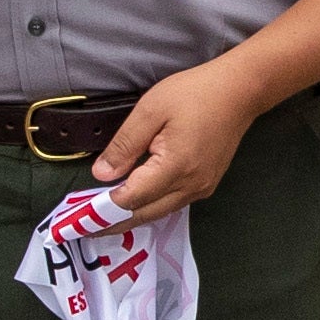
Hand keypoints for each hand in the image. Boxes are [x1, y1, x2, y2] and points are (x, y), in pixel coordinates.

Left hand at [90, 64, 260, 218]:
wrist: (240, 90)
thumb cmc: (195, 93)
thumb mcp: (151, 109)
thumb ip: (125, 144)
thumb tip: (102, 174)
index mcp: (175, 167)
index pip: (131, 198)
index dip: (103, 209)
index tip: (78, 216)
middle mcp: (191, 186)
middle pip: (145, 214)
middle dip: (113, 222)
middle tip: (83, 228)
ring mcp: (202, 188)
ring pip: (159, 212)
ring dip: (131, 217)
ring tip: (102, 219)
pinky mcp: (207, 184)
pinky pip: (172, 203)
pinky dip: (150, 207)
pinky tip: (134, 203)